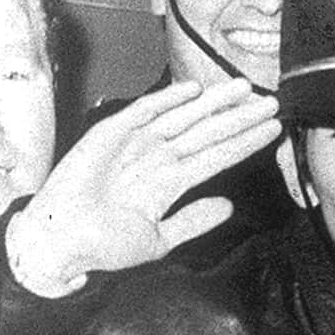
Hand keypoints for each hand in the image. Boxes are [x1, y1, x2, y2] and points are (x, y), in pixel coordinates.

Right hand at [6, 80, 280, 295]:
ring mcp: (135, 144)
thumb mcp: (159, 239)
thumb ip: (194, 222)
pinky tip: (194, 91)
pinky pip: (143, 112)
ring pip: (184, 118)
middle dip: (239, 117)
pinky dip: (167, 100)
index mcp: (171, 183)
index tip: (274, 129)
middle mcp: (158, 158)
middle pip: (208, 132)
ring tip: (244, 89)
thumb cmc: (103, 245)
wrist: (61, 242)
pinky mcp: (110, 134)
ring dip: (213, 103)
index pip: (218, 157)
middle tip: (270, 100)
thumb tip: (228, 207)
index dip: (245, 142)